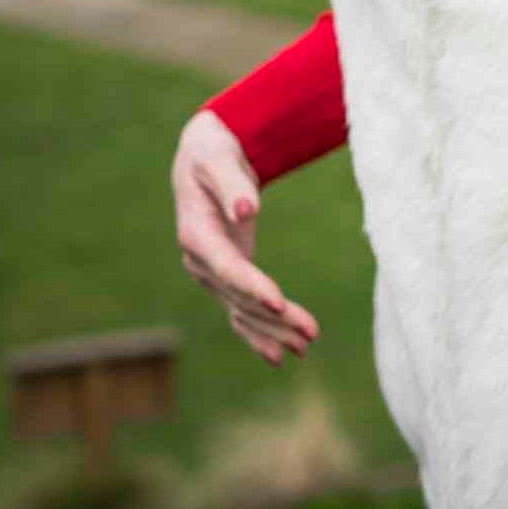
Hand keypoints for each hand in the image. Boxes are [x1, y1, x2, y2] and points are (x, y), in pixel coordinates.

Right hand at [173, 109, 320, 364]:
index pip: (227, 267)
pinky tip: (280, 354)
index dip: (252, 286)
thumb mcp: (219, 160)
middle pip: (239, 296)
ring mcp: (211, 273)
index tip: (279, 302)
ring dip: (274, 330)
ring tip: (307, 346)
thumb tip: (248, 210)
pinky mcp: (226, 276)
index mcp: (196, 234)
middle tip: (311, 333)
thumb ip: (233, 185)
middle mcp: (200, 261)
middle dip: (275, 317)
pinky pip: (240, 311)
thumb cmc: (213, 154)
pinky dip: (260, 333)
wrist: (203, 159)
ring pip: (242, 310)